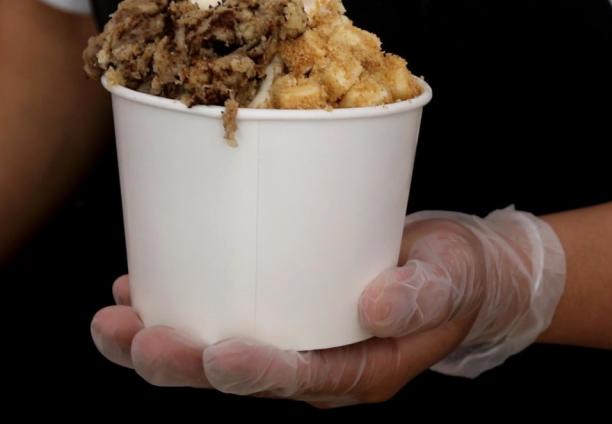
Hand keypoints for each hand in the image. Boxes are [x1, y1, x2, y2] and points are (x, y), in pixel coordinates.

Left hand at [90, 207, 565, 405]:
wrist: (457, 273)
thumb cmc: (460, 274)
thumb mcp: (452, 278)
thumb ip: (422, 295)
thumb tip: (375, 310)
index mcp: (363, 370)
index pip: (304, 379)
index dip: (258, 371)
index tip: (216, 353)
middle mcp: (321, 366)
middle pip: (245, 376)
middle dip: (184, 363)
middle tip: (136, 337)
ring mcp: (299, 343)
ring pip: (221, 355)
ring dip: (164, 341)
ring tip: (110, 320)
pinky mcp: (286, 313)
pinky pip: (227, 319)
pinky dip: (183, 305)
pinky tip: (140, 288)